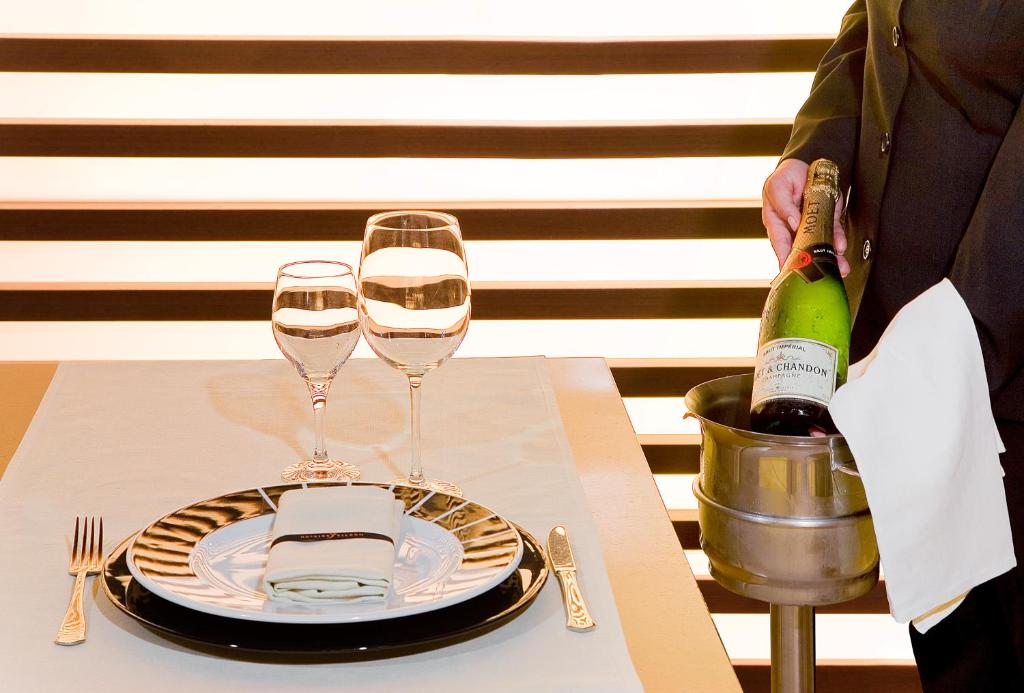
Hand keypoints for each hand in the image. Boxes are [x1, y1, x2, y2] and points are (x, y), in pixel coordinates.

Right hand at [762, 158, 848, 276]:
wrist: (807, 164)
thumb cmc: (786, 177)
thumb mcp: (777, 186)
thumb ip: (782, 204)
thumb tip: (792, 223)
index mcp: (777, 222)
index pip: (780, 244)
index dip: (785, 259)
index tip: (791, 272)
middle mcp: (793, 229)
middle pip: (802, 250)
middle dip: (813, 263)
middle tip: (821, 274)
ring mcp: (811, 225)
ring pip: (820, 245)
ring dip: (831, 257)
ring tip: (839, 267)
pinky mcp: (827, 219)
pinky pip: (834, 232)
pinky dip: (839, 240)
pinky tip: (841, 246)